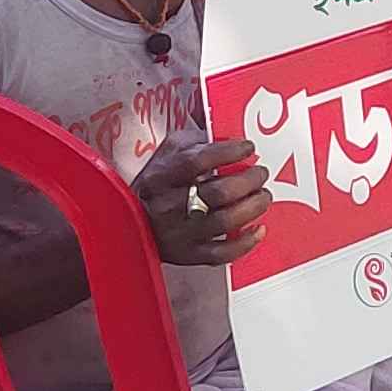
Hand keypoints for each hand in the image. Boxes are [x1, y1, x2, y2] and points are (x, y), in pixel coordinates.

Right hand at [129, 137, 271, 265]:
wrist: (128, 220)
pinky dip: (246, 241)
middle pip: (219, 192)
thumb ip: (195, 141)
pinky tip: (258, 228)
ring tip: (263, 196)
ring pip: (225, 221)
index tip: (247, 147)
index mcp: (162, 176)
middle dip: (249, 180)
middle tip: (260, 173)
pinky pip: (222, 252)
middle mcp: (169, 205)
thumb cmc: (155, 184)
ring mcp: (179, 232)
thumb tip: (228, 136)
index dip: (229, 152)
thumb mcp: (167, 153)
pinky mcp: (188, 254)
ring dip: (253, 207)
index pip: (198, 160)